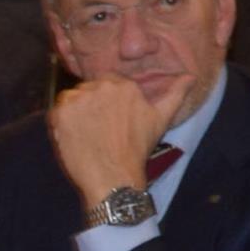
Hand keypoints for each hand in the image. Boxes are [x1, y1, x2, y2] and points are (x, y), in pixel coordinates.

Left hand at [50, 74, 187, 211]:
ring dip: (76, 112)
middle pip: (89, 89)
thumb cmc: (138, 148)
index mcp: (124, 85)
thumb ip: (176, 93)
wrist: (113, 175)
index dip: (107, 101)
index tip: (109, 119)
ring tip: (87, 134)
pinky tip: (75, 138)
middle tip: (98, 129)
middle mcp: (101, 87)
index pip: (108, 83)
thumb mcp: (162, 118)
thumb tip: (191, 75)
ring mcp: (79, 99)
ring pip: (72, 99)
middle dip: (91, 105)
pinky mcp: (61, 114)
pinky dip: (62, 123)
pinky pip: (57, 111)